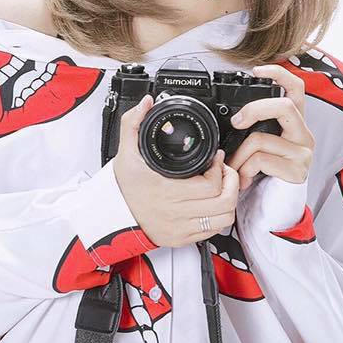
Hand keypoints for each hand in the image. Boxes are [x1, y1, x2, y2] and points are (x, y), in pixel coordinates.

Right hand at [112, 94, 240, 247]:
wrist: (111, 216)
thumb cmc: (123, 187)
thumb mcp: (126, 152)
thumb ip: (133, 123)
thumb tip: (146, 103)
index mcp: (167, 191)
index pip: (211, 185)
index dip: (219, 168)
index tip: (215, 157)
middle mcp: (176, 213)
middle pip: (224, 203)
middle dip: (230, 182)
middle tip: (224, 171)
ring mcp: (180, 228)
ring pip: (223, 219)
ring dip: (228, 200)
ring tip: (221, 187)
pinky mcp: (181, 239)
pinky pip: (213, 232)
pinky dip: (218, 217)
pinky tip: (211, 203)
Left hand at [225, 64, 314, 190]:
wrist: (274, 210)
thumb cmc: (264, 176)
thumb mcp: (259, 146)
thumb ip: (255, 128)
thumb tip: (232, 117)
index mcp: (294, 124)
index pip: (296, 89)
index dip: (279, 74)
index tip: (258, 71)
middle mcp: (304, 135)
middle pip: (284, 106)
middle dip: (254, 110)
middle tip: (236, 122)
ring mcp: (303, 153)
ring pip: (262, 138)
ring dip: (240, 155)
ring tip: (235, 168)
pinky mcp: (298, 171)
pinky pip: (262, 160)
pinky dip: (245, 169)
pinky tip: (245, 180)